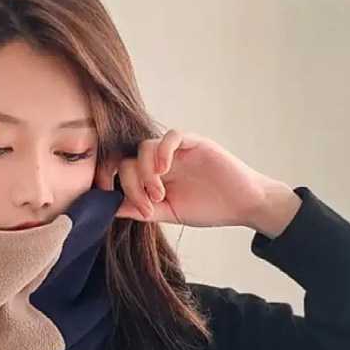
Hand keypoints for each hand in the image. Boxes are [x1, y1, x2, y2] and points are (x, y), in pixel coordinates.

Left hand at [96, 130, 301, 236]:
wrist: (243, 206)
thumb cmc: (209, 208)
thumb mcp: (168, 213)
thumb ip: (142, 209)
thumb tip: (110, 208)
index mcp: (151, 175)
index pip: (121, 169)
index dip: (108, 178)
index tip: (106, 196)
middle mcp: (161, 160)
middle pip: (128, 158)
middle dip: (130, 182)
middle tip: (146, 204)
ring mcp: (177, 150)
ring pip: (145, 147)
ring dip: (145, 172)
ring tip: (159, 194)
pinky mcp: (195, 143)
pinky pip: (172, 136)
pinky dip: (162, 151)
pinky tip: (164, 171)